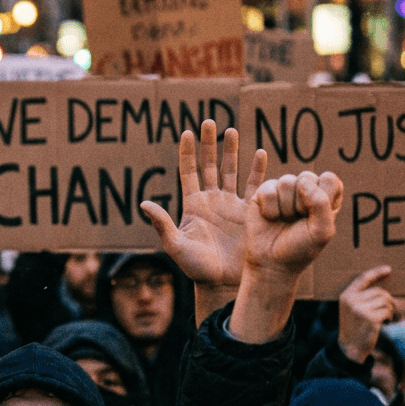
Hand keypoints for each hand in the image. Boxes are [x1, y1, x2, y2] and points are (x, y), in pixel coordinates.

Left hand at [141, 121, 266, 288]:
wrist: (223, 283)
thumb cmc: (196, 268)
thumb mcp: (176, 246)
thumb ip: (162, 224)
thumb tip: (143, 204)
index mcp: (192, 204)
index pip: (188, 171)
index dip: (187, 152)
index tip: (186, 132)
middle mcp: (211, 200)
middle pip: (209, 165)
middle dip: (209, 144)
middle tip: (209, 122)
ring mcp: (231, 205)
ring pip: (231, 171)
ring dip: (232, 151)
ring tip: (232, 130)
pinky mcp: (250, 213)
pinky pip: (254, 187)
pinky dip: (257, 170)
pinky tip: (261, 153)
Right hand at [244, 172, 342, 277]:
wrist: (272, 263)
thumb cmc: (301, 248)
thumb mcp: (322, 230)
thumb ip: (321, 202)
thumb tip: (301, 181)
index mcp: (325, 196)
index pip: (329, 179)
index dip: (323, 198)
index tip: (317, 218)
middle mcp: (304, 189)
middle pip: (307, 177)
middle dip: (303, 204)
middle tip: (298, 220)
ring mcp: (283, 189)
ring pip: (287, 181)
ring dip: (286, 208)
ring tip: (284, 220)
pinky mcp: (263, 193)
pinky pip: (268, 190)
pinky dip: (270, 208)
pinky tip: (270, 218)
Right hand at [337, 265, 393, 363]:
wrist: (350, 348)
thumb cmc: (354, 327)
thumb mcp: (352, 309)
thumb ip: (362, 297)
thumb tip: (384, 290)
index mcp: (346, 296)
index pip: (363, 278)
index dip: (376, 273)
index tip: (388, 269)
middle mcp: (352, 300)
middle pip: (379, 291)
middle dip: (387, 300)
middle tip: (387, 310)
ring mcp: (361, 309)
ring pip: (385, 301)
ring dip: (389, 308)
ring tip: (385, 317)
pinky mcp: (371, 319)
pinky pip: (387, 311)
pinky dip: (389, 316)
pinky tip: (385, 321)